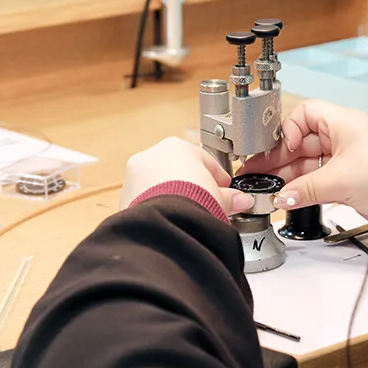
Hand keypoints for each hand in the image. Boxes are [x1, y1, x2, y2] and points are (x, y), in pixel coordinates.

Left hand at [120, 137, 254, 215]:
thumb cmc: (194, 199)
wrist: (167, 220)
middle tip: (206, 204)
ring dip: (173, 197)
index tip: (224, 191)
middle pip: (178, 171)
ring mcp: (135, 175)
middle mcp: (152, 156)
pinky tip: (171, 221)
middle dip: (192, 187)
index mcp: (176, 146)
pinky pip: (146, 201)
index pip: (203, 160)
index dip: (217, 178)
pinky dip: (157, 208)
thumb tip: (242, 200)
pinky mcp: (125, 197)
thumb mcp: (219, 196)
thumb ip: (230, 197)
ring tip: (188, 215)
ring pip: (158, 186)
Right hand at [240, 100, 367, 232]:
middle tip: (256, 172)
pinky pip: (315, 179)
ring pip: (306, 162)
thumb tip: (282, 196)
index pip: (305, 114)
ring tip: (267, 187)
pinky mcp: (346, 179)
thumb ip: (305, 189)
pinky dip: (301, 188)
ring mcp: (344, 159)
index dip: (288, 130)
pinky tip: (287, 196)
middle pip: (300, 141)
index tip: (279, 149)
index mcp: (342, 123)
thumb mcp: (340, 180)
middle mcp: (342, 137)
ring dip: (286, 175)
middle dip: (278, 157)